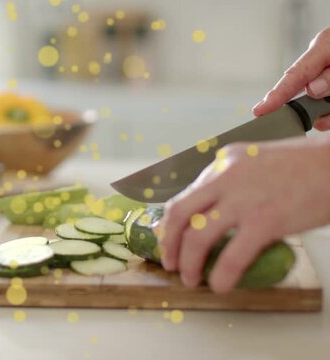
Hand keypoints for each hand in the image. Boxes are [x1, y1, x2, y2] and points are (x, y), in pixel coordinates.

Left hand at [157, 136, 329, 292]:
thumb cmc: (308, 167)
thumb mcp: (259, 164)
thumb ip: (235, 183)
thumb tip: (217, 214)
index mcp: (224, 161)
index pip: (185, 196)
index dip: (171, 224)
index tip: (168, 240)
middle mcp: (226, 176)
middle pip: (179, 214)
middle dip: (168, 244)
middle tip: (170, 263)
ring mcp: (243, 199)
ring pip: (197, 236)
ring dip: (188, 263)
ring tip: (191, 279)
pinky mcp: (265, 220)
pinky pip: (232, 256)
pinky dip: (221, 275)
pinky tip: (221, 285)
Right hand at [253, 28, 329, 129]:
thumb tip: (312, 89)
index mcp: (324, 46)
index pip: (294, 75)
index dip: (276, 95)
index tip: (260, 111)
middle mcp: (324, 59)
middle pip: (306, 90)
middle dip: (313, 109)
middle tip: (321, 120)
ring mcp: (329, 75)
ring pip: (322, 101)